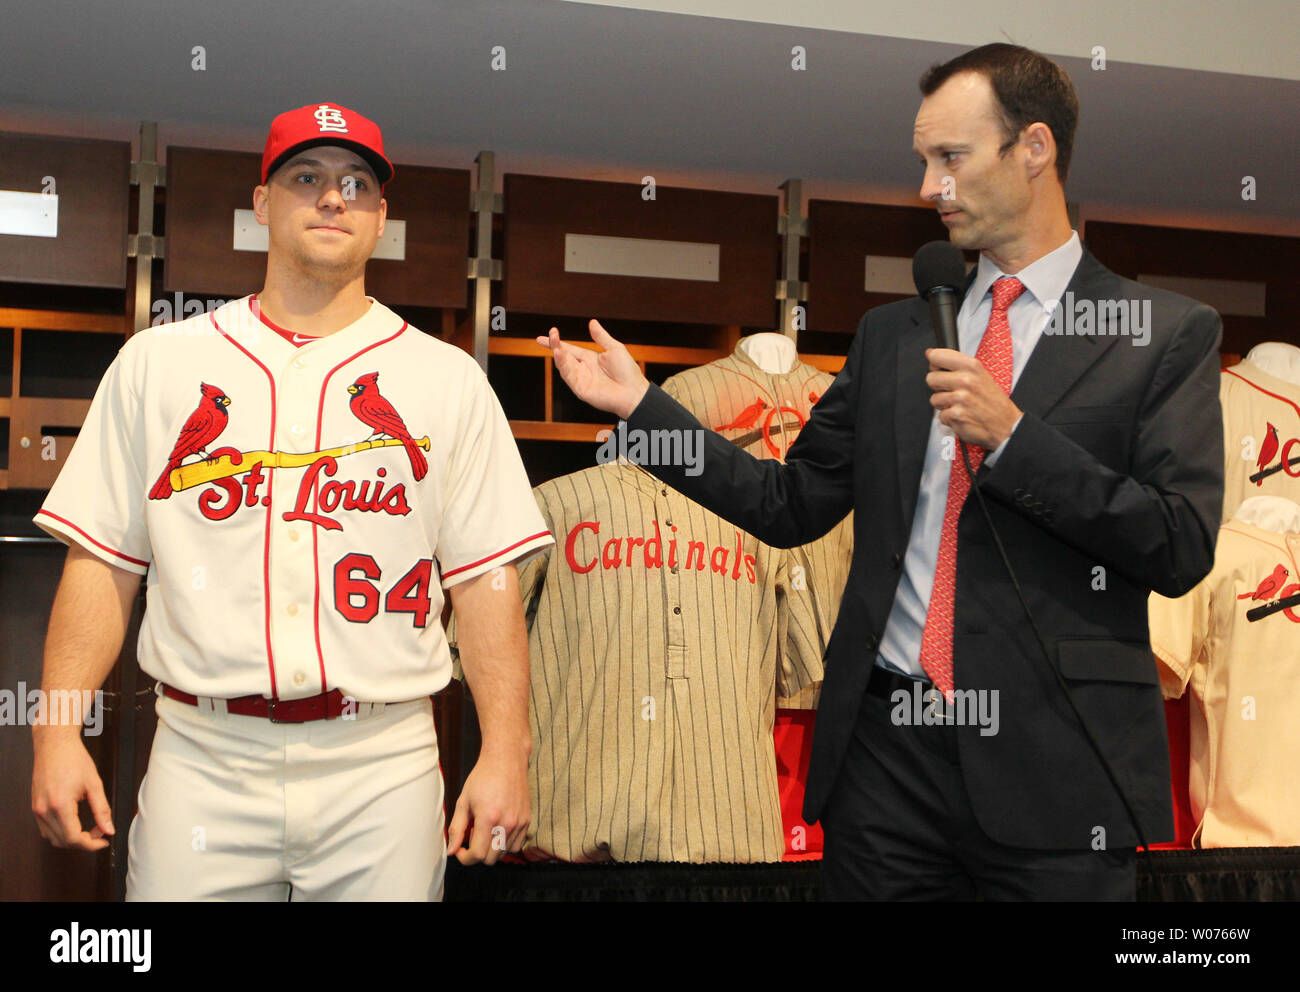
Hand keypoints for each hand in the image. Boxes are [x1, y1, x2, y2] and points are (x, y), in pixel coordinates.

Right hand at [31, 733, 114, 850]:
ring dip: (71, 839)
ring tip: (89, 828)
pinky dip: (60, 832)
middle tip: (100, 832)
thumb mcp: (94, 784)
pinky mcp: (35, 807)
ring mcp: (37, 809)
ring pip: (53, 838)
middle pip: (63, 841)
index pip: (73, 838)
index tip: (103, 841)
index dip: (91, 844)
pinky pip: (46, 829)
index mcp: (60, 804)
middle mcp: (44, 810)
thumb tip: (109, 829)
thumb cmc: (73, 759)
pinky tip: (74, 824)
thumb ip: (102, 810)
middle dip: (84, 842)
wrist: (55, 745)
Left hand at [445, 748, 528, 865]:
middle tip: (472, 836)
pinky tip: (498, 829)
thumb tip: (451, 850)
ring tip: (486, 829)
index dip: (465, 857)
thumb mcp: (463, 801)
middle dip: (477, 853)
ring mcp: (519, 823)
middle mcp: (506, 823)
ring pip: (503, 853)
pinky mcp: (527, 820)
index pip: (477, 855)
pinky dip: (505, 843)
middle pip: (490, 859)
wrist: (506, 760)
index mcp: (488, 818)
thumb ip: (456, 828)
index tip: (460, 848)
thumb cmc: (483, 777)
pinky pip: (516, 845)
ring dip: (491, 848)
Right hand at [535, 320, 648, 420]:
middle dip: (554, 345)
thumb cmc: (627, 372)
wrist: (634, 392)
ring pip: (563, 365)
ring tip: (554, 342)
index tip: (542, 337)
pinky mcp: (580, 389)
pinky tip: (560, 355)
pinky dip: (563, 365)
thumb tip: (592, 322)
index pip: (568, 349)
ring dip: (557, 354)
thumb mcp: (614, 349)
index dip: (556, 343)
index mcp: (589, 359)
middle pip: (563, 356)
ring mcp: (580, 380)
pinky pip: (568, 376)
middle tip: (549, 335)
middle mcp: (583, 369)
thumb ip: (601, 337)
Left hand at [925, 348, 1021, 449]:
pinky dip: (949, 418)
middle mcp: (965, 380)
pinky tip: (962, 415)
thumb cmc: (994, 402)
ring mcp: (960, 398)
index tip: (937, 367)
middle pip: (931, 378)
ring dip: (944, 404)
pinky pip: (940, 415)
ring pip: (934, 399)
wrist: (1006, 425)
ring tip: (960, 405)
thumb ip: (957, 365)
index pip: (937, 356)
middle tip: (952, 391)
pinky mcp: (956, 415)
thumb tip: (931, 354)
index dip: (934, 363)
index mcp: (972, 366)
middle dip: (939, 386)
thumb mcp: (981, 374)